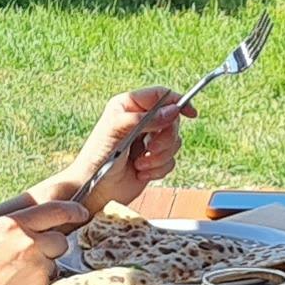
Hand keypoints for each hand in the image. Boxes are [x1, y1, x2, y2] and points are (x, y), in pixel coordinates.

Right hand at [0, 197, 93, 284]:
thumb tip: (35, 224)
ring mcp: (36, 266)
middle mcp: (27, 241)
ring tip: (17, 279)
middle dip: (52, 249)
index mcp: (11, 224)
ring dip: (43, 270)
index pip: (54, 210)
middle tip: (30, 261)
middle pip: (59, 240)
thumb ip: (13, 227)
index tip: (81, 213)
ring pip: (54, 263)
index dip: (72, 211)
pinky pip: (49, 283)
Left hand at [51, 87, 184, 212]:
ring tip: (139, 164)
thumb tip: (173, 111)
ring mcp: (148, 141)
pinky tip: (140, 172)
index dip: (177, 101)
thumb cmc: (97, 158)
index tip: (190, 113)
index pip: (160, 95)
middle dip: (164, 139)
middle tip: (150, 149)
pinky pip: (171, 161)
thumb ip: (146, 119)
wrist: (94, 190)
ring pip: (174, 142)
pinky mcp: (153, 160)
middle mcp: (140, 121)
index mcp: (129, 105)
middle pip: (172, 120)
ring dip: (159, 157)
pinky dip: (158, 169)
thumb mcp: (118, 130)